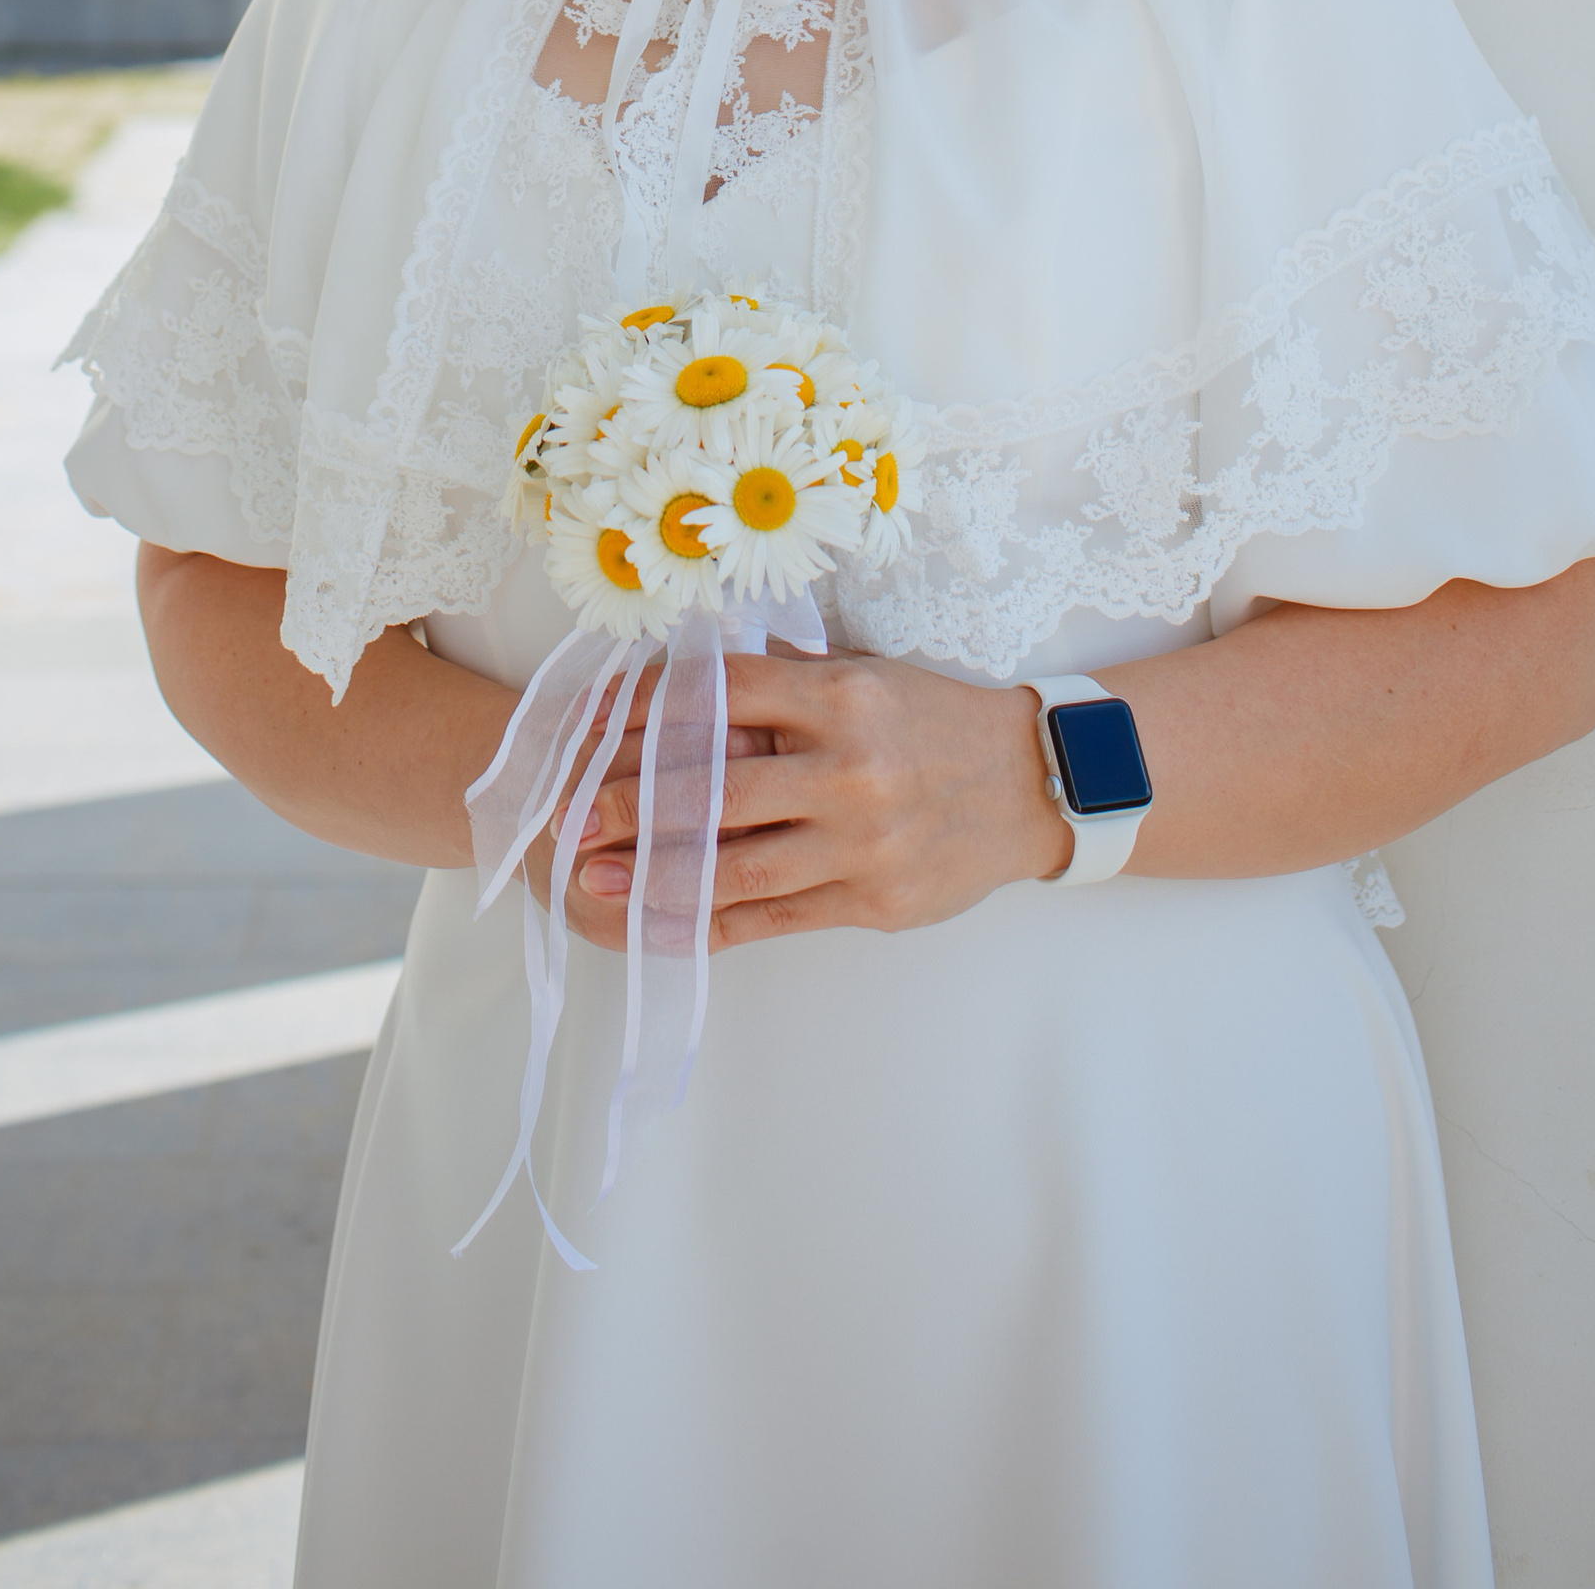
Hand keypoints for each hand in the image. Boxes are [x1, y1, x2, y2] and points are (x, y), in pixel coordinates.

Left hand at [566, 646, 1069, 948]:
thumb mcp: (868, 676)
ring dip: (654, 874)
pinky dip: (710, 922)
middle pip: (716, 788)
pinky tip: (661, 922)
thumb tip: (692, 672)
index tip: (588, 721)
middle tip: (564, 815)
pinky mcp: (872, 902)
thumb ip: (787, 680)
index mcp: (841, 697)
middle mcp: (848, 768)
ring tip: (593, 877)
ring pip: (737, 865)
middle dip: (631, 804)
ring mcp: (861, 842)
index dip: (645, 707)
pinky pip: (774, 918)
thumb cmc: (936, 721)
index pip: (720, 696)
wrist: (1029, 785)